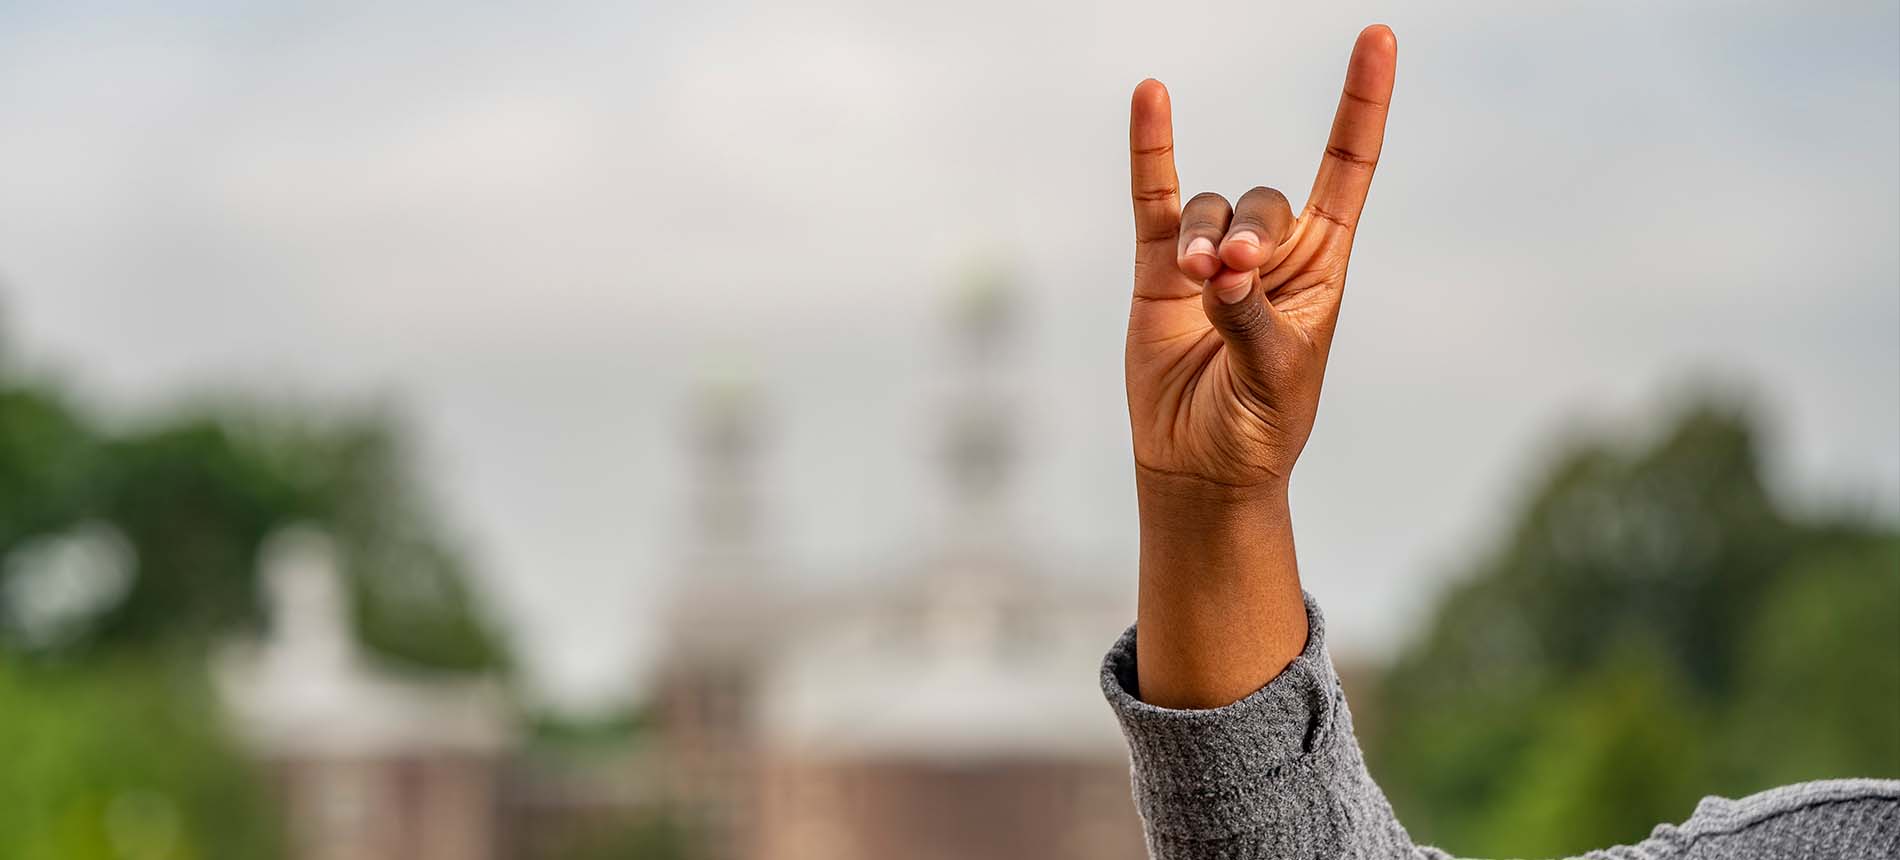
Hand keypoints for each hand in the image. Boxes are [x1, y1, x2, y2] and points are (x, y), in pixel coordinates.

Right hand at [1125, 26, 1396, 708]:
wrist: (1201, 465)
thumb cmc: (1259, 428)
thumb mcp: (1276, 378)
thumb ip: (1251, 319)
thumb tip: (1221, 271)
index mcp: (1324, 269)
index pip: (1350, 167)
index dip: (1363, 104)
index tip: (1378, 39)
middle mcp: (1272, 253)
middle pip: (1267, 201)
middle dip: (1249, 234)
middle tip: (1231, 279)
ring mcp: (1211, 258)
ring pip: (1209, 209)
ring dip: (1203, 237)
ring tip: (1198, 283)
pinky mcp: (1158, 271)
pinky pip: (1155, 197)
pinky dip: (1152, 149)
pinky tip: (1152, 97)